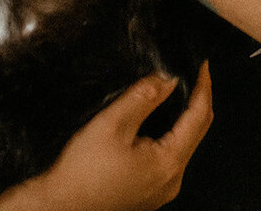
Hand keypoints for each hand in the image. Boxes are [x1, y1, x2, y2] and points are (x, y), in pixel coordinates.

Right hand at [0, 62, 213, 210]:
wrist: (57, 208)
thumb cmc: (81, 172)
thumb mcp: (112, 124)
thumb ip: (144, 98)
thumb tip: (169, 79)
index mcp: (168, 163)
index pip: (199, 117)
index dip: (203, 87)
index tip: (203, 65)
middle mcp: (172, 180)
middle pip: (196, 133)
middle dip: (197, 101)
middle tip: (194, 74)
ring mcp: (161, 191)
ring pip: (183, 146)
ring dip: (183, 119)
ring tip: (178, 93)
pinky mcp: (149, 194)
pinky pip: (169, 160)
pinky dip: (170, 136)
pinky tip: (159, 123)